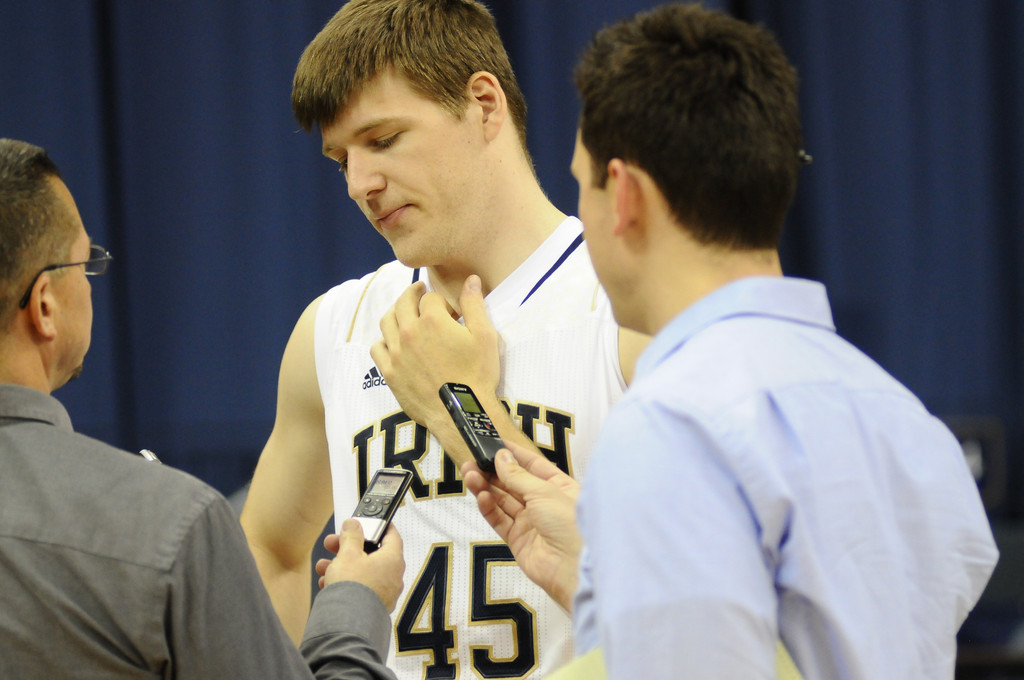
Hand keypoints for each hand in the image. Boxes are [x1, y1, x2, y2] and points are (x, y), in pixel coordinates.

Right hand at [315, 519, 405, 611]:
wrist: (348, 624)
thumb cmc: (353, 586)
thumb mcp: (348, 554)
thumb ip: (351, 536)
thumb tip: (353, 524)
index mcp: (393, 559)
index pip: (391, 535)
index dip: (378, 526)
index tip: (366, 522)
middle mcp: (393, 576)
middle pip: (372, 554)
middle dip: (349, 548)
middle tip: (333, 543)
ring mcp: (384, 592)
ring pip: (362, 572)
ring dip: (342, 566)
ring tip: (323, 566)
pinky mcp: (373, 605)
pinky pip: (360, 588)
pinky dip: (345, 582)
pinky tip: (326, 583)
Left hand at [371, 275, 503, 463]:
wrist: (462, 412)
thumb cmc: (477, 374)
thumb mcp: (484, 336)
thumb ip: (474, 304)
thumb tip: (471, 279)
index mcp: (432, 320)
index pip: (430, 298)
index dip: (440, 300)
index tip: (448, 309)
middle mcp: (409, 332)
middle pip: (403, 303)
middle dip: (412, 294)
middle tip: (419, 292)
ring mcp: (396, 353)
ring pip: (386, 322)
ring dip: (396, 313)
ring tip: (404, 314)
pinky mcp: (389, 373)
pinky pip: (377, 348)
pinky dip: (384, 340)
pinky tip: (393, 343)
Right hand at [462, 440, 581, 611]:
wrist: (574, 568)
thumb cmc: (570, 524)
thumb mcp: (544, 491)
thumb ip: (518, 476)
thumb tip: (501, 457)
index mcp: (559, 487)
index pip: (533, 465)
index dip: (514, 455)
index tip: (494, 444)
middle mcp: (545, 504)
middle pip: (514, 483)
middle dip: (493, 472)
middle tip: (473, 462)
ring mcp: (531, 523)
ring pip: (503, 501)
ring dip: (486, 487)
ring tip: (470, 475)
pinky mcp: (519, 541)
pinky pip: (500, 520)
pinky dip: (489, 508)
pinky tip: (481, 496)